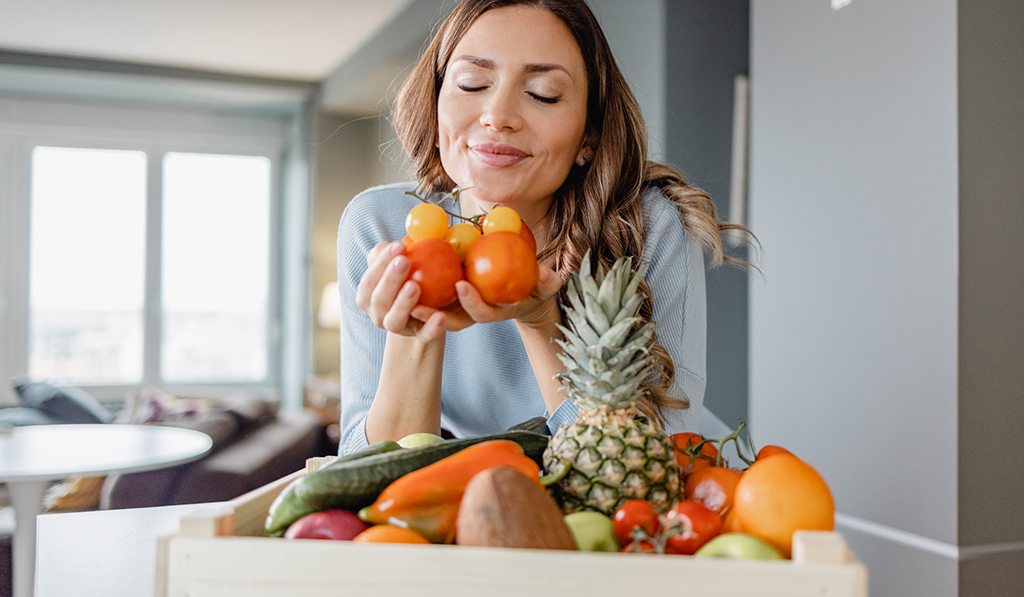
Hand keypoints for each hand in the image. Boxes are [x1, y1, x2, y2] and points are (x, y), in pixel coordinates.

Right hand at [355, 241, 448, 341]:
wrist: (430, 304)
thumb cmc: (410, 275)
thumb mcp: (399, 261)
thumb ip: (392, 252)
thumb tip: (392, 243)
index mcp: (368, 297)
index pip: (369, 281)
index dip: (380, 263)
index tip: (399, 246)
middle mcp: (378, 315)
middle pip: (378, 301)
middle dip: (389, 280)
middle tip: (404, 261)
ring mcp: (399, 327)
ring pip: (394, 321)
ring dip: (402, 303)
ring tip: (414, 286)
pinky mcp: (420, 336)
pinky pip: (424, 335)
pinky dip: (431, 327)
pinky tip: (441, 316)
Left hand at [410, 264, 561, 329]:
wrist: (522, 290)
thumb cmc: (534, 285)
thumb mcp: (544, 283)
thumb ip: (546, 281)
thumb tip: (547, 275)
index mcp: (495, 312)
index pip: (481, 314)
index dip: (471, 303)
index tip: (461, 284)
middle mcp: (474, 315)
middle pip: (451, 320)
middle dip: (433, 315)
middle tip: (416, 299)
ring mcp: (461, 310)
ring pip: (436, 315)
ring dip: (418, 307)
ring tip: (401, 291)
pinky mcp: (450, 302)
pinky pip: (431, 300)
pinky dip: (416, 292)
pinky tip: (401, 275)